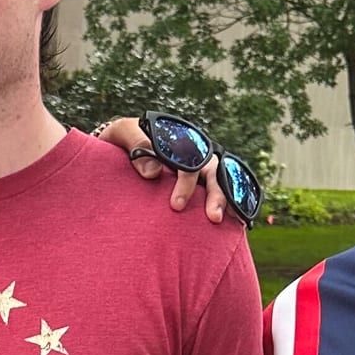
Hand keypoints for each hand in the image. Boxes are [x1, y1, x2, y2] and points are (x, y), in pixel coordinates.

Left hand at [99, 118, 227, 223]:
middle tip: (213, 217)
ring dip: (227, 200)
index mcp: (177, 140)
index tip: (176, 205)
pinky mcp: (199, 183)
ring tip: (228, 221)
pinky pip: (222, 190)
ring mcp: (198, 168)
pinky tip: (237, 221)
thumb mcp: (121, 133)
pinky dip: (232, 203)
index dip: (187, 182)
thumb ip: (136, 146)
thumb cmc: (119, 141)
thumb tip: (154, 172)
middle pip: (213, 170)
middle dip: (217, 194)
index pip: (190, 158)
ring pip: (221, 180)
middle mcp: (194, 153)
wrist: (117, 150)